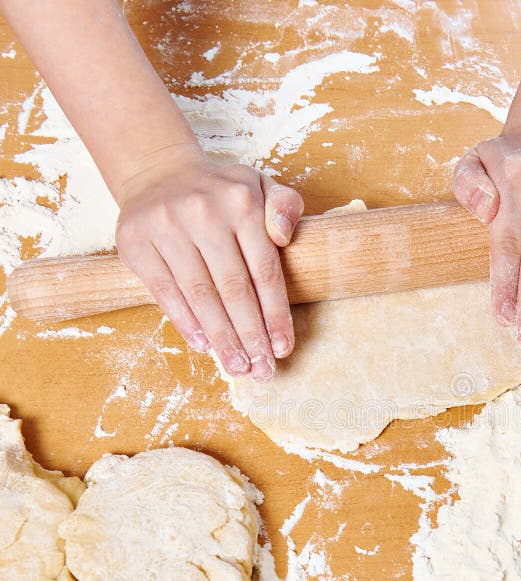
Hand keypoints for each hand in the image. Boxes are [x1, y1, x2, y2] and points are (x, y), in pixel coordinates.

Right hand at [115, 148, 302, 380]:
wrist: (158, 171)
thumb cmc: (220, 192)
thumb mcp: (260, 185)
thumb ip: (285, 206)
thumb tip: (284, 236)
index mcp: (241, 202)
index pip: (264, 271)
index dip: (275, 315)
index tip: (283, 348)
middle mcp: (204, 213)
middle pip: (234, 289)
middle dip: (251, 336)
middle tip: (262, 370)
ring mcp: (167, 227)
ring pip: (201, 296)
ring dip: (222, 338)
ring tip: (238, 367)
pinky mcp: (136, 243)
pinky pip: (166, 292)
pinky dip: (186, 322)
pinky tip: (205, 346)